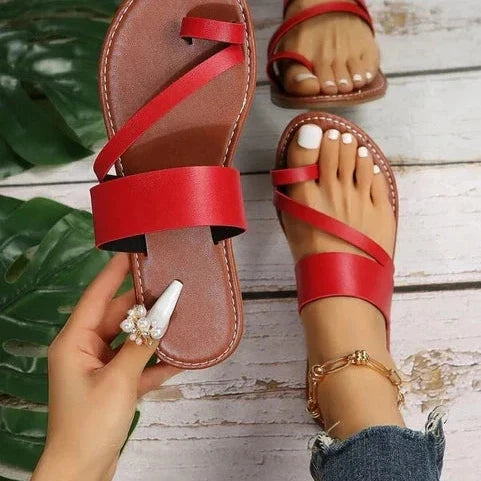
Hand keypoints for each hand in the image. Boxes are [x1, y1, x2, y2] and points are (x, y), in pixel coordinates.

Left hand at [32, 254, 181, 480]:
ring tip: (180, 315)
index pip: (96, 295)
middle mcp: (85, 349)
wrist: (82, 472)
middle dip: (144, 306)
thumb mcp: (119, 379)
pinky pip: (136, 364)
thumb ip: (142, 344)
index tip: (134, 252)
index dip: (115, 272)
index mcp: (74, 341)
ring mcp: (100, 367)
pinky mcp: (113, 384)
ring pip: (130, 340)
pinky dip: (154, 362)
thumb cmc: (90, 423)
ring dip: (152, 334)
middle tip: (172, 287)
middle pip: (118, 317)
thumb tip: (164, 313)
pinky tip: (179, 357)